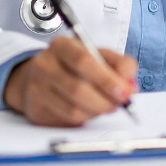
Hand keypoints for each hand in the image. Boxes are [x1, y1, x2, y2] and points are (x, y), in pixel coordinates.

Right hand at [3, 37, 136, 125]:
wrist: (40, 76)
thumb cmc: (75, 64)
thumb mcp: (99, 54)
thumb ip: (120, 64)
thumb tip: (130, 84)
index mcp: (62, 45)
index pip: (84, 61)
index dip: (106, 79)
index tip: (124, 91)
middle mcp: (45, 65)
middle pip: (78, 88)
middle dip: (105, 100)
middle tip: (121, 103)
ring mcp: (37, 89)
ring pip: (73, 109)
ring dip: (97, 111)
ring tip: (108, 106)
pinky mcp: (36, 111)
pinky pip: (67, 120)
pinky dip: (86, 118)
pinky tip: (91, 110)